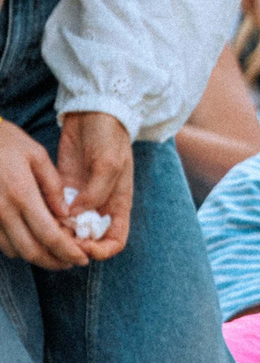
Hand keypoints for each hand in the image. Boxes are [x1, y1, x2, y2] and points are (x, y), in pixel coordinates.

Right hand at [0, 118, 78, 267]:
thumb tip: (66, 214)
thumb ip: (54, 185)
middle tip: (70, 262)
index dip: (67, 252)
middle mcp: (1, 210)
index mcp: (21, 193)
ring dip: (35, 257)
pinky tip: (31, 241)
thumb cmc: (4, 141)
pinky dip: (17, 248)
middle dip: (54, 262)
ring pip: (13, 250)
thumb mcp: (36, 154)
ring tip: (54, 254)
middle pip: (31, 250)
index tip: (82, 258)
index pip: (49, 235)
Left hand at [56, 111, 129, 263]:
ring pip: (68, 227)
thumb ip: (95, 192)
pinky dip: (47, 216)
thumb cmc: (109, 138)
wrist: (94, 114)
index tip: (84, 246)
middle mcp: (99, 206)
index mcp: (118, 204)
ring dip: (58, 232)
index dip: (101, 249)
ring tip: (45, 225)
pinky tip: (38, 212)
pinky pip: (54, 210)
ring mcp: (80, 198)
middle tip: (57, 239)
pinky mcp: (63, 188)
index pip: (115, 240)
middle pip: (88, 239)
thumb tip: (76, 217)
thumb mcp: (109, 164)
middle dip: (74, 244)